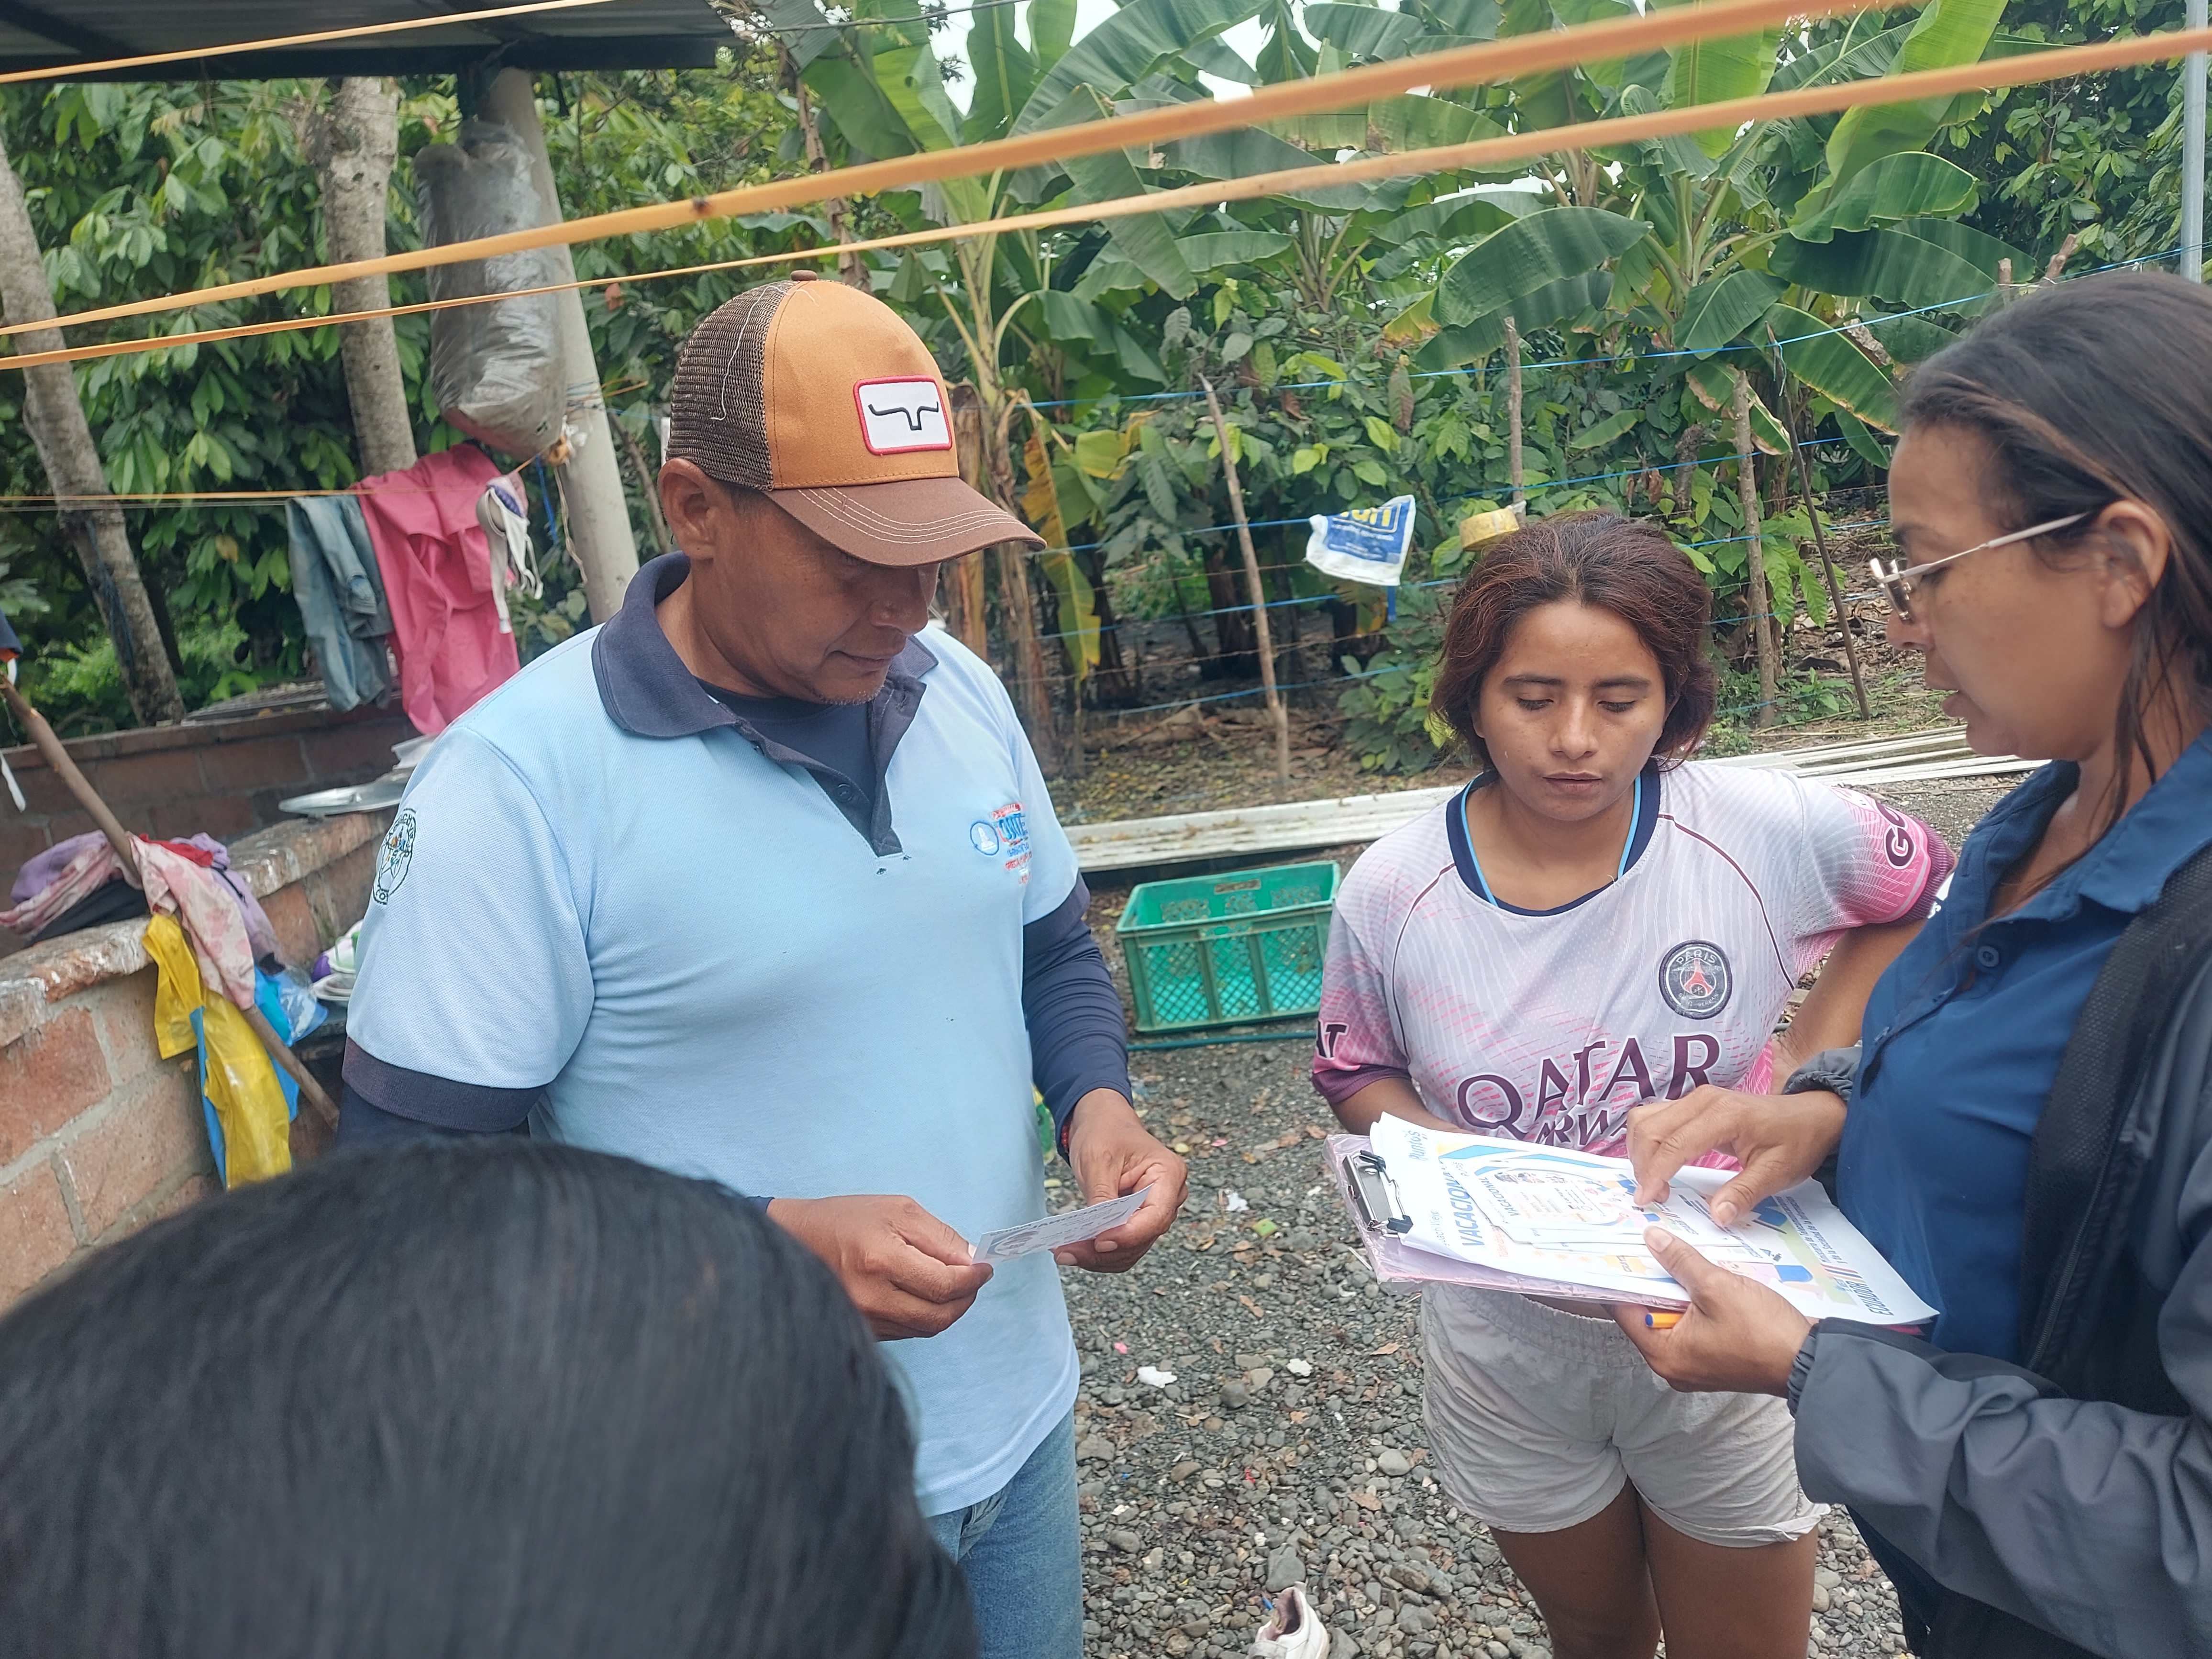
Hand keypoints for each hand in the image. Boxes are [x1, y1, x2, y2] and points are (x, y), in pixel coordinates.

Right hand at [766, 1194, 991, 1340]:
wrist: (794, 1241)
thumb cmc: (845, 1219)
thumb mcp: (898, 1210)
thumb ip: (940, 1236)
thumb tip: (973, 1260)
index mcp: (880, 1260)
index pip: (944, 1285)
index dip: (973, 1278)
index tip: (985, 1267)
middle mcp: (870, 1297)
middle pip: (939, 1316)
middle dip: (965, 1298)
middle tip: (973, 1278)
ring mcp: (864, 1320)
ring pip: (926, 1328)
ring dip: (948, 1308)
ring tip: (951, 1284)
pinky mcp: (862, 1331)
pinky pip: (908, 1333)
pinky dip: (925, 1316)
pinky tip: (924, 1294)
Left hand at [1056, 1088, 1187, 1271]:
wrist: (1102, 1121)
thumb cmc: (1104, 1130)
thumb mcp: (1098, 1160)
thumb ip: (1102, 1197)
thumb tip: (1100, 1234)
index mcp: (1169, 1173)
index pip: (1156, 1216)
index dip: (1128, 1235)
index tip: (1098, 1242)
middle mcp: (1169, 1196)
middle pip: (1143, 1237)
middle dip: (1105, 1250)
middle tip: (1067, 1252)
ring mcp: (1154, 1211)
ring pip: (1132, 1249)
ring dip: (1098, 1257)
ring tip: (1065, 1252)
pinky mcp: (1137, 1221)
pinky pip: (1122, 1245)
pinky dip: (1098, 1251)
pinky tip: (1075, 1248)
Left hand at [1613, 1227, 1810, 1395]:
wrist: (1809, 1361)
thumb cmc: (1763, 1332)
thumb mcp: (1716, 1287)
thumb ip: (1680, 1261)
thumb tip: (1653, 1239)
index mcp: (1664, 1354)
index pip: (1626, 1311)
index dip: (1622, 1278)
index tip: (1618, 1252)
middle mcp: (1674, 1365)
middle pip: (1649, 1313)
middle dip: (1653, 1279)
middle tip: (1649, 1245)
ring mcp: (1696, 1364)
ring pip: (1674, 1317)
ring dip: (1678, 1288)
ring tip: (1677, 1256)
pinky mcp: (1717, 1358)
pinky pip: (1695, 1325)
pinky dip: (1696, 1303)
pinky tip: (1703, 1278)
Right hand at [1625, 1084, 1846, 1226]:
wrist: (1812, 1115)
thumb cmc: (1797, 1142)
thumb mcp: (1777, 1172)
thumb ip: (1744, 1192)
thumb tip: (1716, 1217)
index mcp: (1724, 1115)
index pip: (1674, 1144)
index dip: (1655, 1174)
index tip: (1648, 1201)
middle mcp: (1702, 1100)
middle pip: (1650, 1128)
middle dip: (1642, 1165)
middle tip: (1652, 1197)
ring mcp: (1696, 1098)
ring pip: (1646, 1118)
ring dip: (1640, 1151)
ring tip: (1654, 1182)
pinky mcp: (1693, 1103)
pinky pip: (1656, 1116)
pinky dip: (1648, 1141)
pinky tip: (1658, 1164)